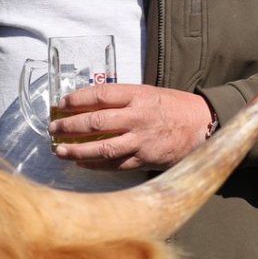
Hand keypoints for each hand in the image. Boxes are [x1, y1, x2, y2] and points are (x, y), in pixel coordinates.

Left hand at [46, 83, 214, 171]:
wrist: (204, 126)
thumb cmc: (175, 107)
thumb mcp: (150, 93)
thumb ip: (124, 99)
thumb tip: (90, 106)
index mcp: (138, 95)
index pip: (99, 95)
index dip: (76, 99)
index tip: (60, 103)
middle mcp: (138, 117)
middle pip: (95, 122)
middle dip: (69, 126)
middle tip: (53, 128)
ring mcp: (141, 140)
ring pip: (101, 147)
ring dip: (76, 150)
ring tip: (59, 151)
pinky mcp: (144, 159)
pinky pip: (114, 164)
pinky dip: (95, 164)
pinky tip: (82, 163)